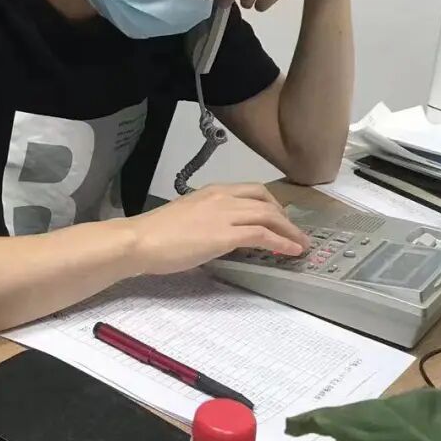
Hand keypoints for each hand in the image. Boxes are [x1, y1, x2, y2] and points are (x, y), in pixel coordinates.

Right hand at [124, 183, 308, 276]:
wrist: (139, 241)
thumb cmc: (154, 235)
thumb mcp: (186, 218)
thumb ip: (206, 221)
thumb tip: (219, 235)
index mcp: (211, 191)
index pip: (252, 190)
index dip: (271, 203)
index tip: (279, 218)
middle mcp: (222, 196)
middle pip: (266, 200)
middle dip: (285, 216)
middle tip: (293, 233)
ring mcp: (225, 214)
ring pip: (269, 215)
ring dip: (289, 230)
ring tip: (300, 244)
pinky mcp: (226, 234)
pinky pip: (263, 234)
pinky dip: (281, 242)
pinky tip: (291, 251)